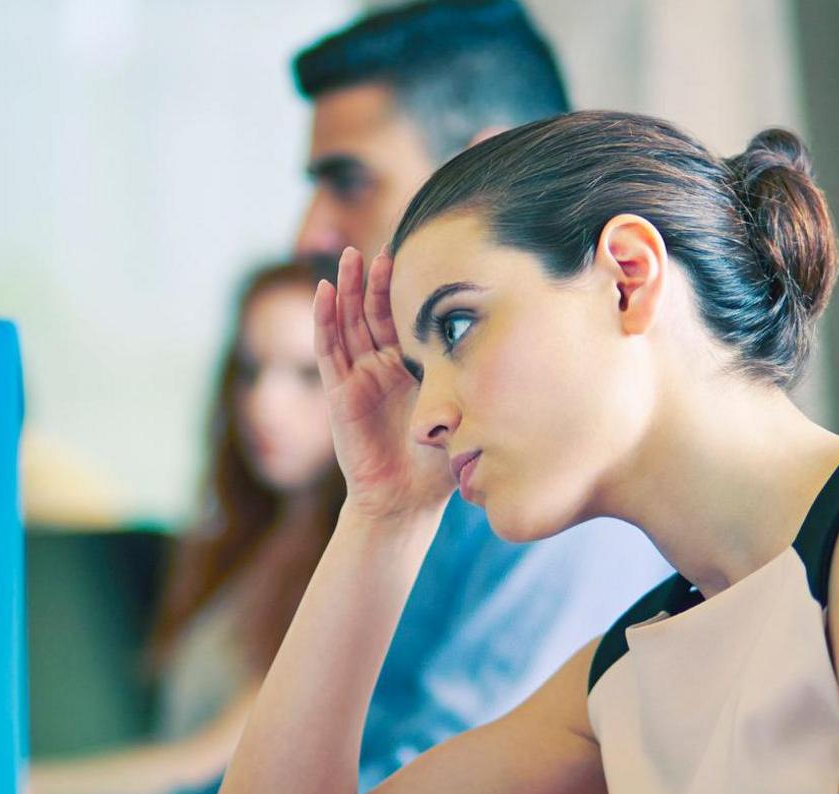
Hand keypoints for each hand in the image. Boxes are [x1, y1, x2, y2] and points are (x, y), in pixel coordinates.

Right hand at [315, 248, 454, 522]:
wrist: (405, 500)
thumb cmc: (436, 464)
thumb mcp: (460, 413)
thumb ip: (471, 383)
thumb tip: (513, 347)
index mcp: (411, 370)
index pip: (404, 320)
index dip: (406, 290)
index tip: (416, 256)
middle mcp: (382, 368)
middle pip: (373, 313)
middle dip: (375, 280)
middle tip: (381, 248)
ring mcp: (358, 377)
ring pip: (349, 323)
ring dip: (348, 289)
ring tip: (350, 256)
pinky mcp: (339, 392)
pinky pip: (328, 349)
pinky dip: (325, 319)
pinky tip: (326, 291)